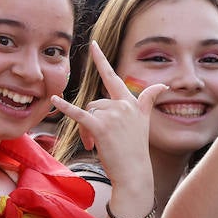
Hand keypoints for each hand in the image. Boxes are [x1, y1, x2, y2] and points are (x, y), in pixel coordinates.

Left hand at [49, 41, 164, 196]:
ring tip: (94, 146)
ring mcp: (112, 115)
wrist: (135, 173)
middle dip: (91, 121)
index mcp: (129, 102)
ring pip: (88, 113)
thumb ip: (148, 100)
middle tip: (95, 142)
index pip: (112, 77)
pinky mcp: (100, 127)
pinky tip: (54, 99)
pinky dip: (65, 107)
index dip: (101, 60)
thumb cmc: (136, 149)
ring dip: (86, 130)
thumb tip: (163, 84)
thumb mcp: (143, 121)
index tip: (93, 44)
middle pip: (94, 103)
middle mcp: (122, 105)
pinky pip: (78, 114)